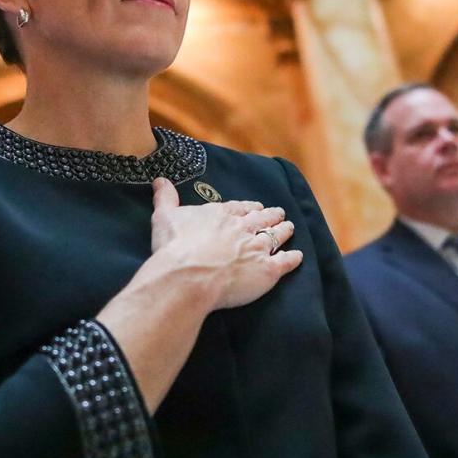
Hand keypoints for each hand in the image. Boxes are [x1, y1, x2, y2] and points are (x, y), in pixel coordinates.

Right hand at [150, 178, 301, 309]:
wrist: (189, 277)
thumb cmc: (174, 248)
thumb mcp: (164, 217)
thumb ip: (165, 198)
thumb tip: (160, 180)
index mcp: (221, 214)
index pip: (240, 208)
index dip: (249, 208)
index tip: (255, 207)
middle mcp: (243, 228)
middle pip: (261, 219)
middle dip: (271, 215)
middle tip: (278, 213)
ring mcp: (257, 248)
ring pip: (276, 236)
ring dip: (284, 231)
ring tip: (289, 228)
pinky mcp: (267, 270)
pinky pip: (285, 261)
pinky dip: (293, 258)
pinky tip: (298, 257)